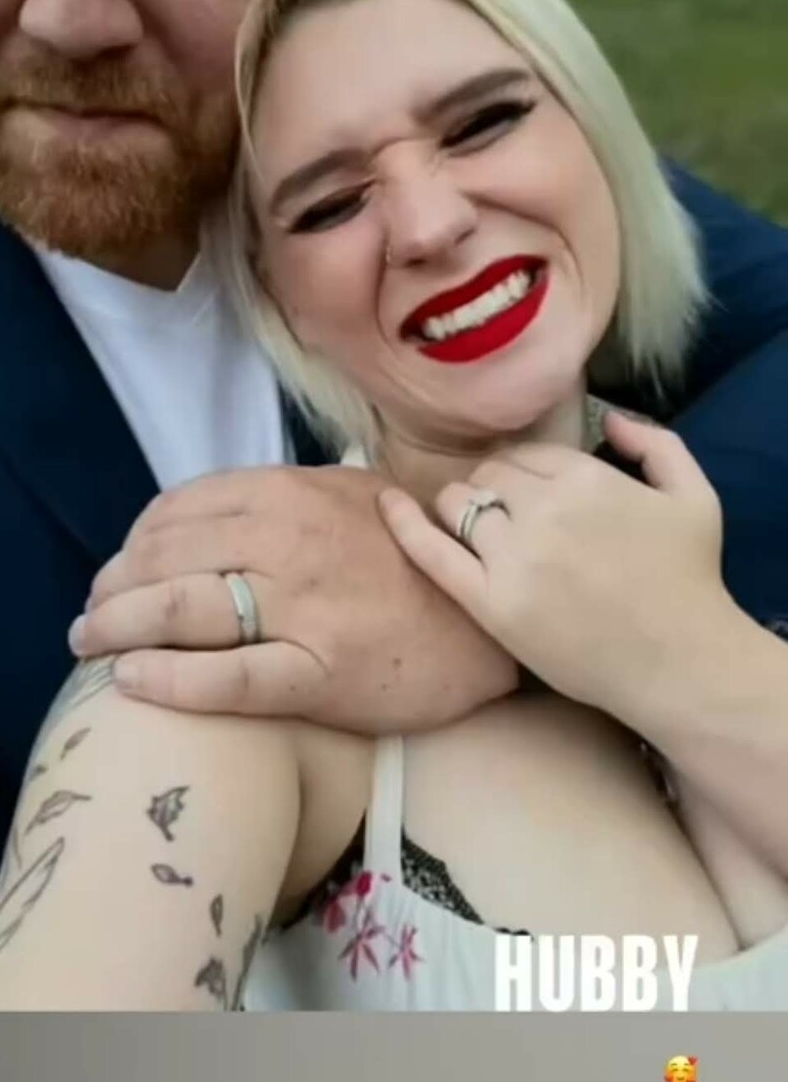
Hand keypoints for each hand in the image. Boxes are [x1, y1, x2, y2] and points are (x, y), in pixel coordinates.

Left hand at [73, 465, 517, 730]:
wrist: (497, 618)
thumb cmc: (422, 559)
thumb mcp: (354, 498)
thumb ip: (285, 498)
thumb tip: (210, 513)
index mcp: (292, 493)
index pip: (183, 510)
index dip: (136, 541)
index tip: (120, 567)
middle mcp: (287, 542)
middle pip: (167, 560)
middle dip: (113, 588)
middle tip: (91, 615)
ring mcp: (301, 608)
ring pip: (180, 611)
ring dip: (117, 627)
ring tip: (89, 645)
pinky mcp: (319, 672)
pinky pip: (226, 678)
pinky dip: (168, 678)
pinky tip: (130, 681)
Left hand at [378, 411, 730, 724]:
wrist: (680, 663)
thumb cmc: (690, 581)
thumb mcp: (694, 494)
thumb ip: (655, 443)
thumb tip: (609, 418)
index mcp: (586, 477)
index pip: (527, 456)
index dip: (525, 474)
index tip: (531, 497)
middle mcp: (544, 509)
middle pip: (488, 476)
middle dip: (492, 489)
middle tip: (508, 522)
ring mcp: (514, 558)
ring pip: (458, 505)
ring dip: (461, 510)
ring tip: (478, 533)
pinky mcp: (491, 604)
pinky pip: (432, 552)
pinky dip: (404, 524)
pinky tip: (386, 504)